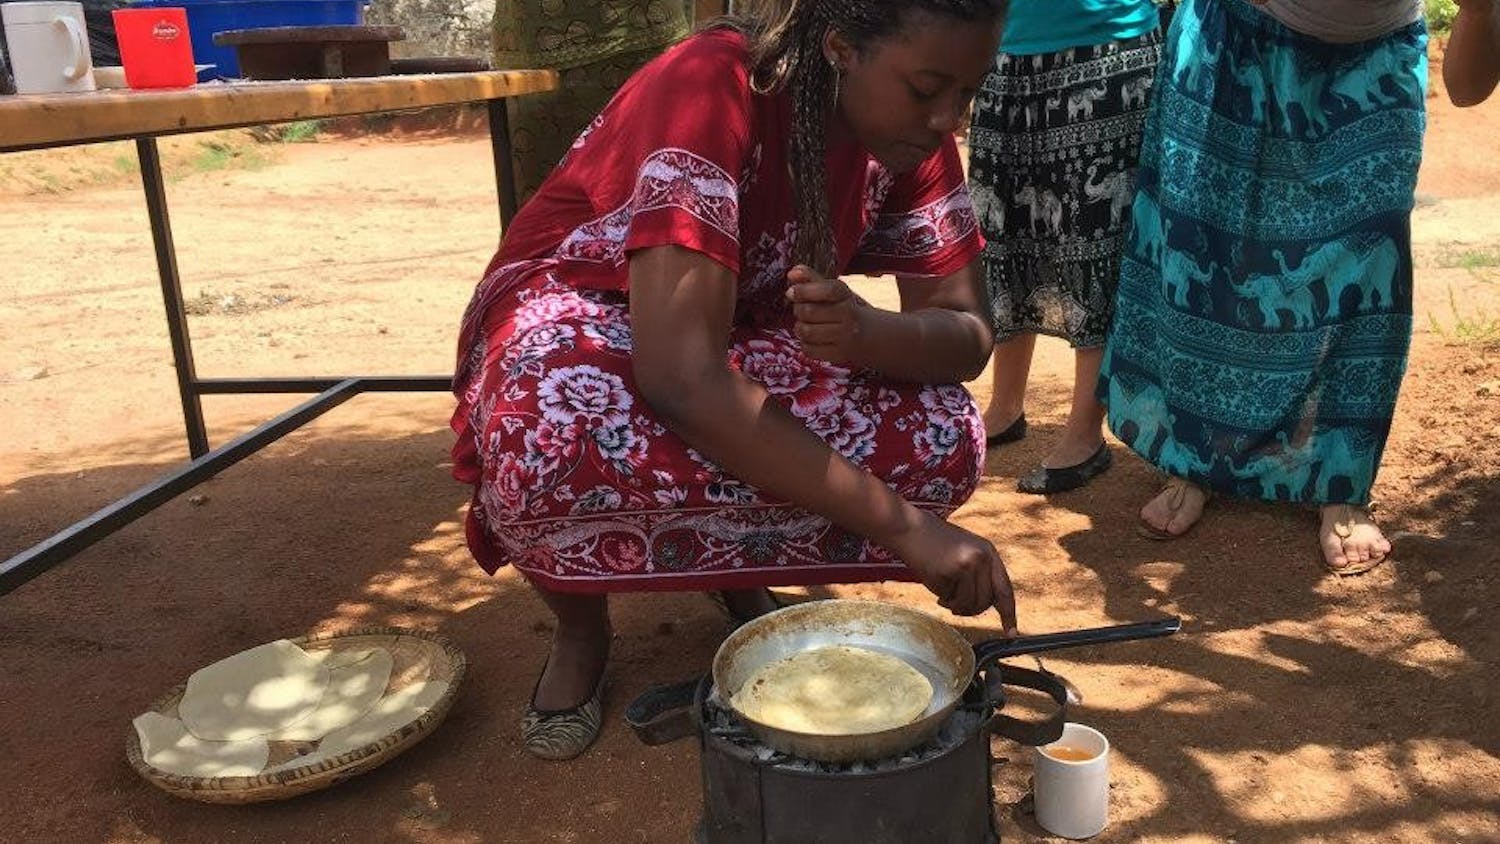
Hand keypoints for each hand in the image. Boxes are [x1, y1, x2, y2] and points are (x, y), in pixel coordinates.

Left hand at [785, 264, 866, 363]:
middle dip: (798, 310)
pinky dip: (804, 344)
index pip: (828, 290)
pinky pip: (809, 350)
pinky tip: (812, 339)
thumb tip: (792, 272)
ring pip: (806, 331)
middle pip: (809, 311)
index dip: (804, 290)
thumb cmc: (844, 309)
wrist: (870, 336)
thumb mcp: (832, 291)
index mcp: (846, 296)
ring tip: (807, 325)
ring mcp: (845, 337)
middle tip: (803, 310)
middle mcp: (849, 316)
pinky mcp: (839, 355)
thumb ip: (811, 279)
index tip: (790, 292)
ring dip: (800, 328)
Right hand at [891, 515, 1017, 632]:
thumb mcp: (966, 551)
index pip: (1004, 589)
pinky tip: (935, 583)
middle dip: (971, 610)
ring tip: (944, 596)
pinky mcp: (949, 571)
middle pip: (985, 602)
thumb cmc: (936, 543)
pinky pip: (950, 598)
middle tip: (956, 607)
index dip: (1008, 613)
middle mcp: (981, 558)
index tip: (1011, 633)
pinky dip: (942, 597)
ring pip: (968, 604)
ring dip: (955, 605)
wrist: (910, 528)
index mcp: (989, 552)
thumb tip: (987, 604)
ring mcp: (966, 564)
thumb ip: (980, 573)